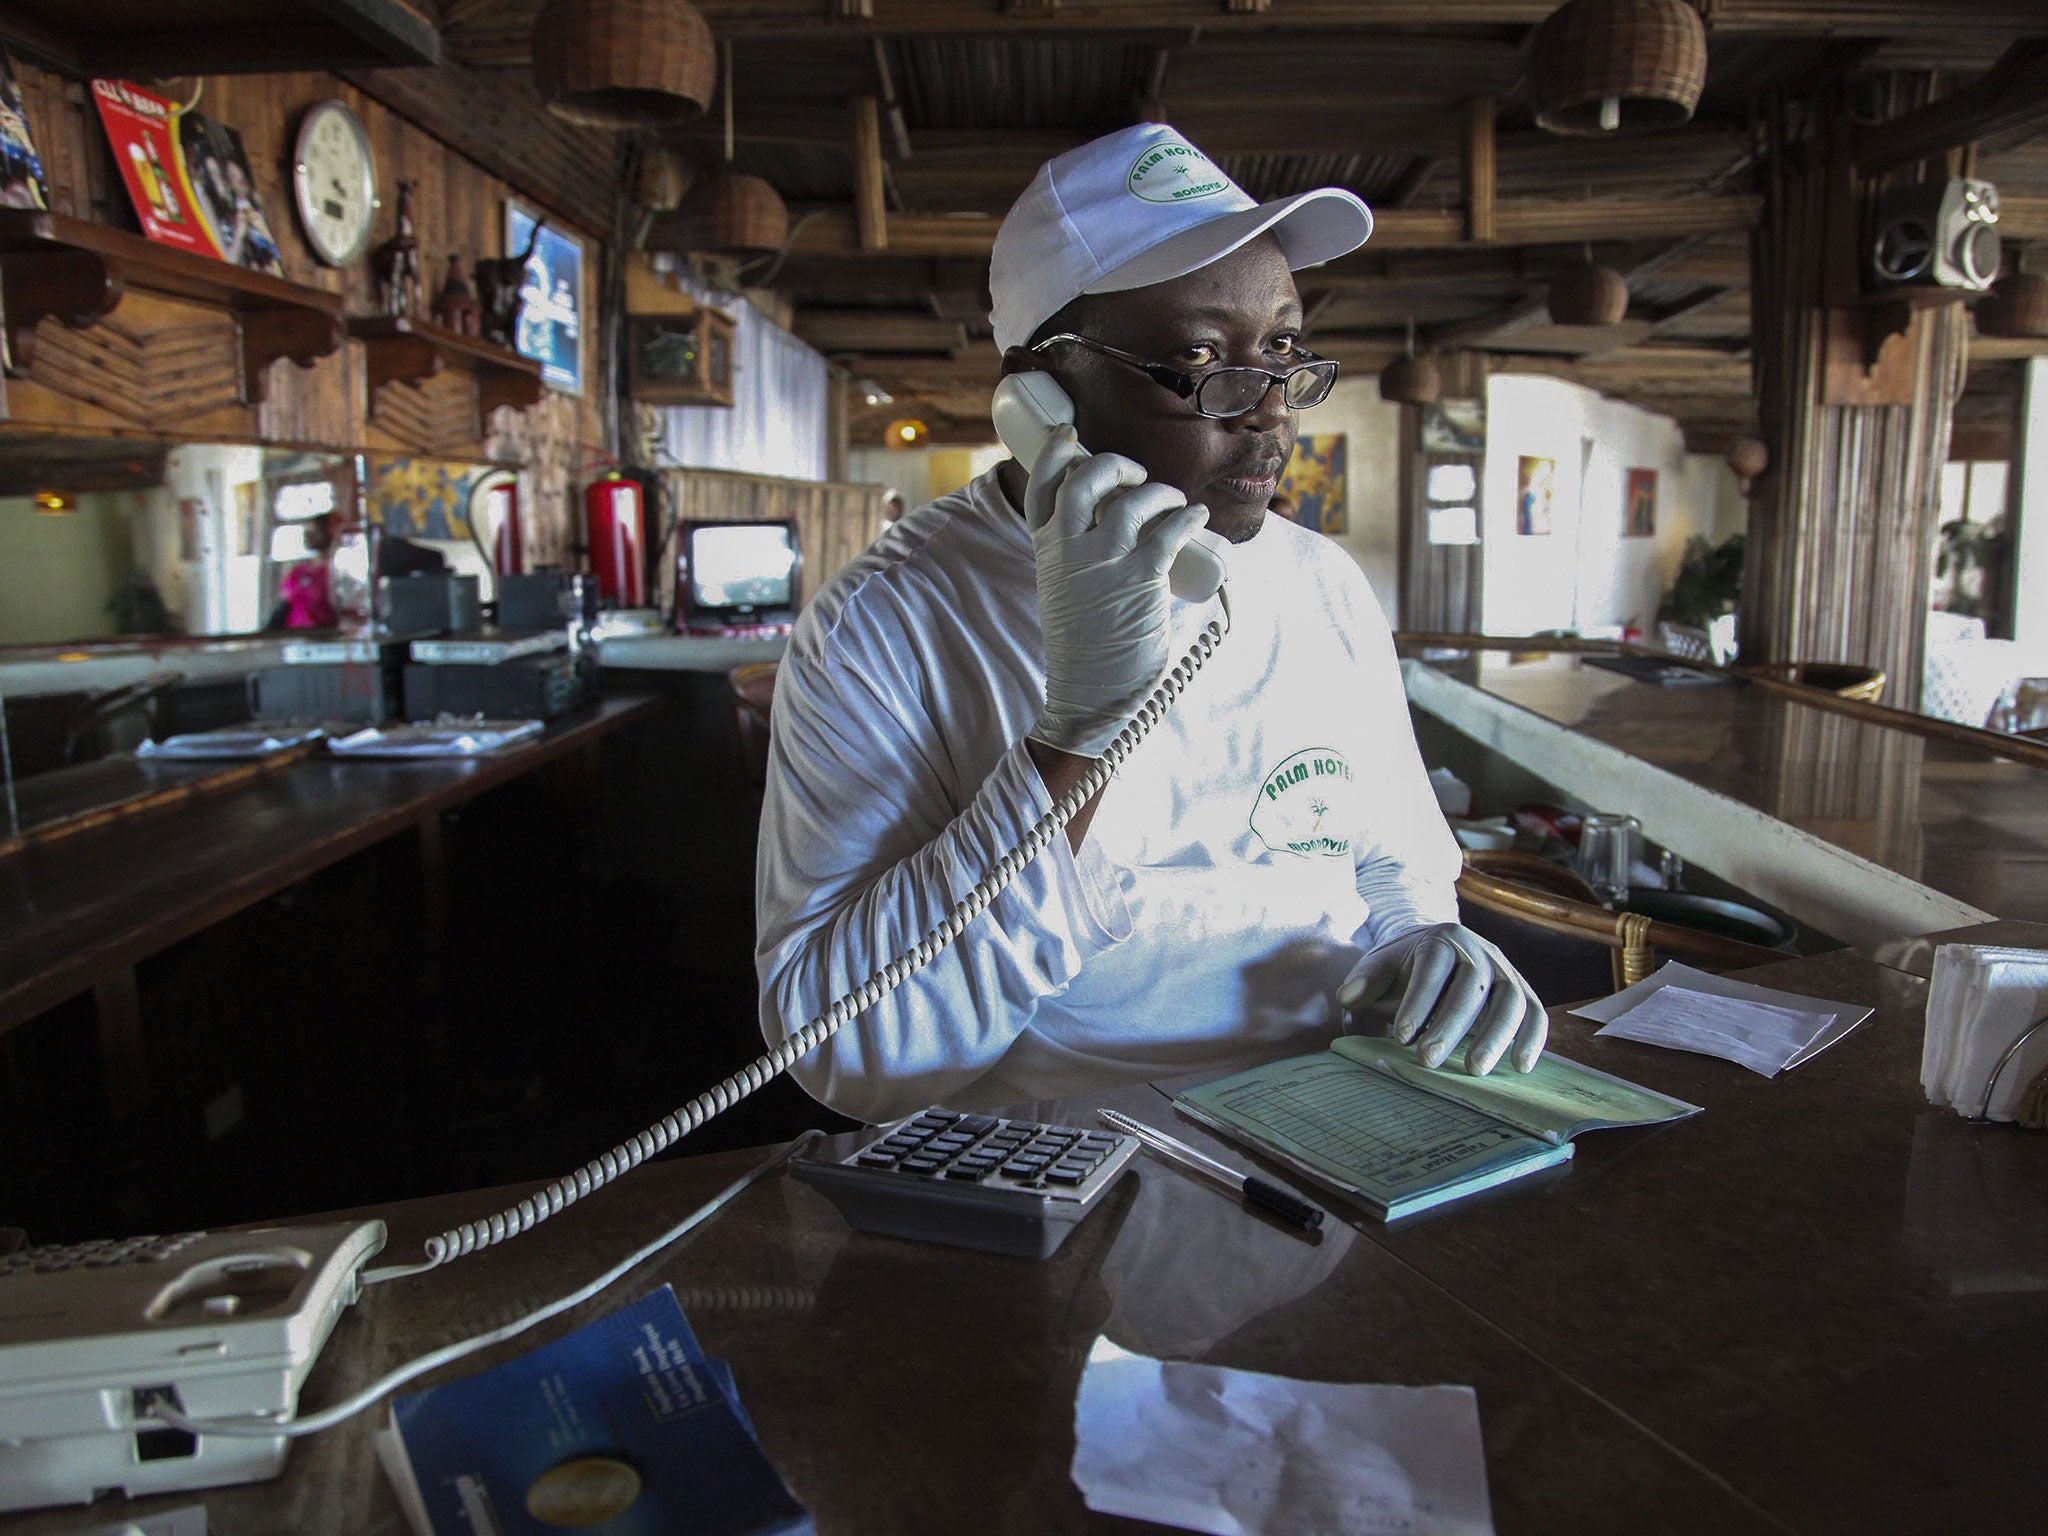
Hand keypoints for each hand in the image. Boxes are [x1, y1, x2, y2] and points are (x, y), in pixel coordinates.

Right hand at [1023, 426, 1209, 757]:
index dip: (1056, 453)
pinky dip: (1188, 516)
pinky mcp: (1140, 579)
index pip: (1043, 487)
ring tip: (1173, 501)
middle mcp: (1070, 550)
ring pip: (1134, 500)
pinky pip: (1170, 531)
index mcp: (1046, 551)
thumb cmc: (1083, 648)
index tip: (1070, 435)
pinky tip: (1197, 515)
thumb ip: (1078, 559)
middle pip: (1087, 478)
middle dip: (1115, 465)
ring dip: (1160, 491)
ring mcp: (1104, 562)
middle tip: (1135, 476)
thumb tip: (1117, 528)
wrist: (1089, 696)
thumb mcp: (1064, 592)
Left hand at [1337, 923, 1546, 1074]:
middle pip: (1472, 986)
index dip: (1418, 1002)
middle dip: (1450, 1026)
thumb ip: (1365, 981)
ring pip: (1511, 1000)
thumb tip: (1348, 996)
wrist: (1435, 956)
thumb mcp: (1378, 968)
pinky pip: (1535, 1013)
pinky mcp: (1522, 992)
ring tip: (1473, 1071)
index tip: (1401, 1037)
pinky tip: (1520, 1066)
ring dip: (1495, 1037)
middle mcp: (1479, 951)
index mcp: (1441, 939)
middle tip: (1428, 1061)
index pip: (1432, 968)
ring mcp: (1505, 970)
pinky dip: (1532, 1039)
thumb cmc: (1403, 968)